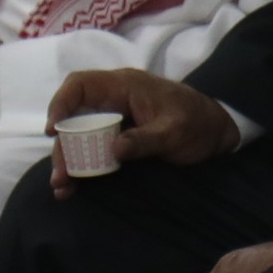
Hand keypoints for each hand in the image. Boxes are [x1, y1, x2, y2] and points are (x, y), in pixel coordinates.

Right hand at [43, 68, 242, 195]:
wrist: (218, 133)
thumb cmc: (198, 123)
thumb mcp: (174, 132)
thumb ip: (145, 139)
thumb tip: (113, 149)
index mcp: (125, 86)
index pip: (81, 85)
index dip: (61, 103)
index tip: (54, 130)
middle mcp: (114, 100)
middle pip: (75, 117)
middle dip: (63, 145)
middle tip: (60, 175)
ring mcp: (115, 119)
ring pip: (80, 135)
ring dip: (69, 159)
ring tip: (62, 187)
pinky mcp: (119, 137)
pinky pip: (92, 148)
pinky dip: (82, 165)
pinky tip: (72, 186)